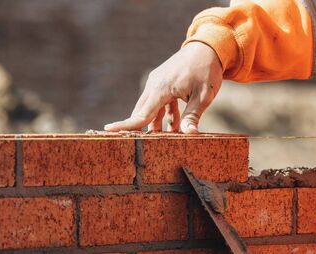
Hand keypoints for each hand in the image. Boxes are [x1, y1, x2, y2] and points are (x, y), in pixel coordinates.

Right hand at [104, 41, 222, 132]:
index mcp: (161, 89)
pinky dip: (163, 114)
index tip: (107, 130)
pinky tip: (175, 124)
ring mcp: (156, 83)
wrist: (207, 47)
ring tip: (169, 137)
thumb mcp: (203, 96)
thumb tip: (190, 134)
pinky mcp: (162, 82)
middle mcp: (154, 85)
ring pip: (150, 108)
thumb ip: (193, 116)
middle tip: (147, 147)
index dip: (126, 125)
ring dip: (157, 123)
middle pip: (142, 113)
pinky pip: (157, 102)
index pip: (141, 114)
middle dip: (143, 129)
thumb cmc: (206, 70)